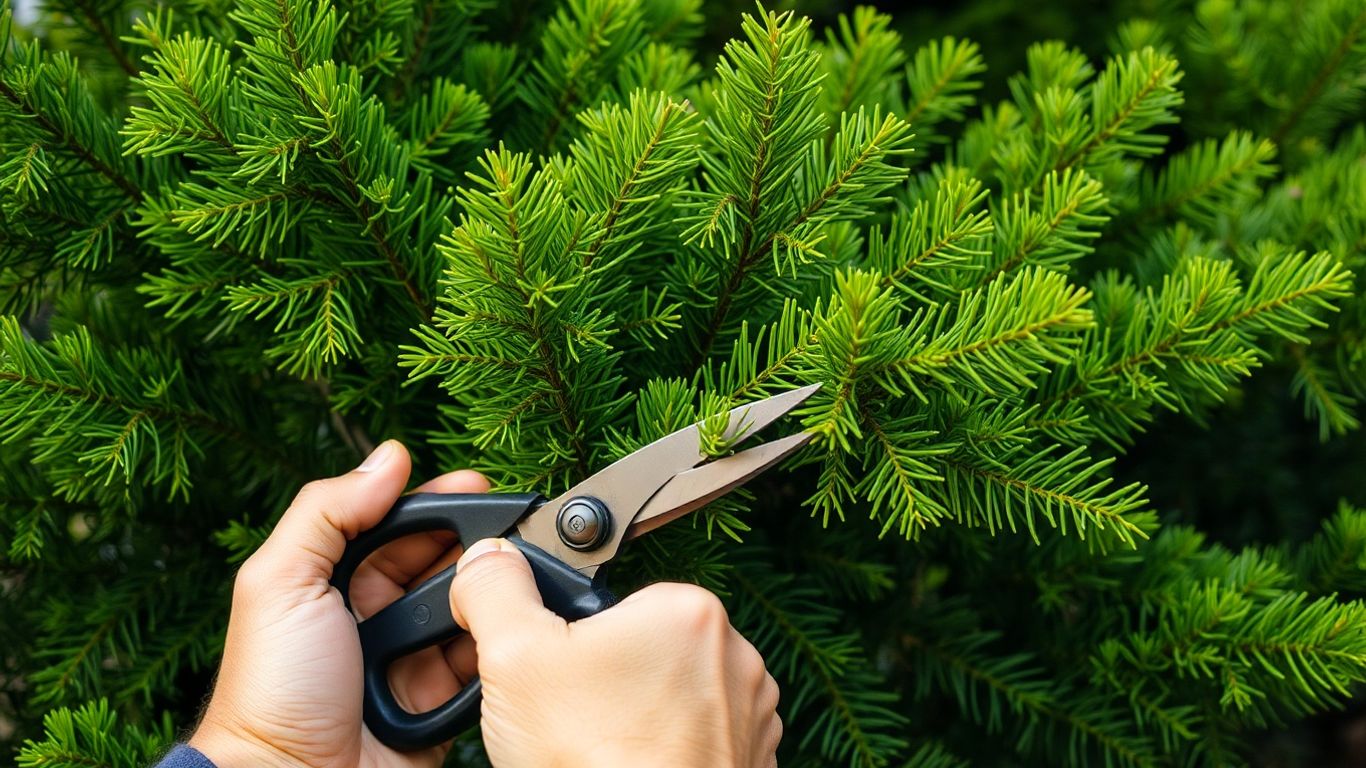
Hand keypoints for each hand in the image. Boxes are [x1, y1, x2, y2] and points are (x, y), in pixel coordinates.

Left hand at [190, 440, 487, 767]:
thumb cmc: (273, 690)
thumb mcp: (280, 583)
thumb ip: (329, 510)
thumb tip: (391, 457)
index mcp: (337, 581)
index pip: (401, 525)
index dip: (440, 504)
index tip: (482, 488)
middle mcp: (378, 617)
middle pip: (443, 563)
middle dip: (477, 545)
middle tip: (513, 533)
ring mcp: (412, 662)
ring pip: (470, 611)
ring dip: (490, 596)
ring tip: (512, 583)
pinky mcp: (441, 704)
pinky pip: (482, 667)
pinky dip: (495, 649)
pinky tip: (507, 631)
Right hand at [450, 538, 781, 767]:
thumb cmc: (593, 760)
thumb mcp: (514, 657)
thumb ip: (496, 591)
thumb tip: (489, 560)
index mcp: (689, 608)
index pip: (617, 604)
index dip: (574, 640)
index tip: (560, 676)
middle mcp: (735, 653)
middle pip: (645, 649)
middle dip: (607, 680)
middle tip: (575, 720)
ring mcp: (750, 713)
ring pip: (672, 697)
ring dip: (640, 718)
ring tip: (602, 751)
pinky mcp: (751, 760)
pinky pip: (699, 740)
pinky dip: (668, 754)